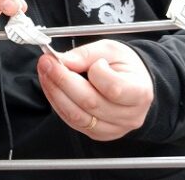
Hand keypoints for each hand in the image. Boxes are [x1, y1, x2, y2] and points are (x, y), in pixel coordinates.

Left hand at [37, 39, 153, 140]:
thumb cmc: (124, 65)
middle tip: (46, 62)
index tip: (78, 58)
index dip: (93, 73)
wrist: (133, 82)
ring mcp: (114, 129)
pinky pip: (73, 122)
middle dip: (62, 80)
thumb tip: (63, 60)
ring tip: (45, 71)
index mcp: (139, 92)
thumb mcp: (110, 49)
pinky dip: (58, 103)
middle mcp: (130, 116)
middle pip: (90, 103)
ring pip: (77, 115)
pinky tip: (51, 86)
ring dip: (55, 92)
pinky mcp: (98, 133)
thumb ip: (87, 54)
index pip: (113, 88)